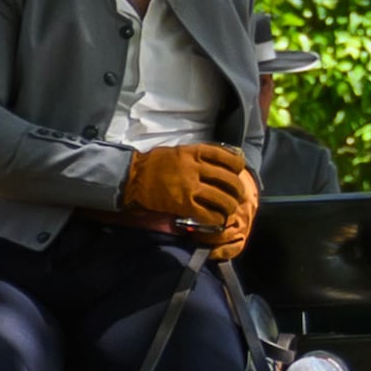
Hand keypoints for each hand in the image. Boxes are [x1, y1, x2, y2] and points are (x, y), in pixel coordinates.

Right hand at [124, 141, 255, 252]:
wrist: (132, 178)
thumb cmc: (156, 163)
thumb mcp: (180, 151)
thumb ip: (200, 155)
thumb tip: (224, 161)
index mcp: (194, 152)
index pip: (228, 158)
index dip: (238, 167)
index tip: (238, 172)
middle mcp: (195, 168)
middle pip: (229, 181)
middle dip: (238, 191)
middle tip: (237, 196)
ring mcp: (189, 187)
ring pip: (223, 200)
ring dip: (229, 207)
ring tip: (228, 209)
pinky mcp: (183, 205)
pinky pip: (208, 214)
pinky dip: (216, 219)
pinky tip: (216, 219)